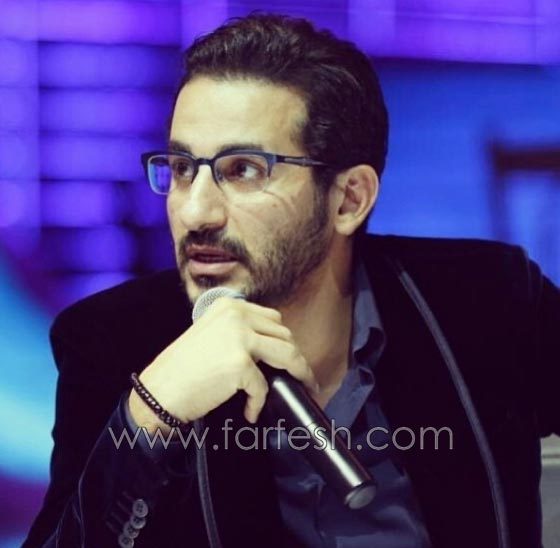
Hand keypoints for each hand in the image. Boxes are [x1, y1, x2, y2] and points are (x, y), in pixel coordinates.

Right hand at [128, 297, 316, 431]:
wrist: (158, 393)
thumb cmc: (183, 370)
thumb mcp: (212, 334)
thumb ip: (239, 331)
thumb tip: (273, 347)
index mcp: (229, 306)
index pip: (272, 319)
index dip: (285, 340)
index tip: (294, 356)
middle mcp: (236, 316)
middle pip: (284, 335)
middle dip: (296, 357)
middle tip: (302, 375)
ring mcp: (239, 338)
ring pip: (288, 355)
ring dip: (298, 373)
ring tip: (300, 387)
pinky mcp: (240, 364)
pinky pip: (264, 387)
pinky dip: (259, 403)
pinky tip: (249, 412)